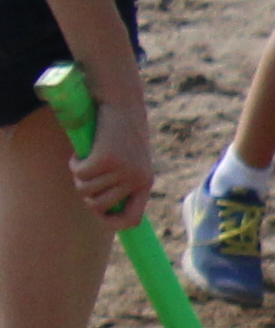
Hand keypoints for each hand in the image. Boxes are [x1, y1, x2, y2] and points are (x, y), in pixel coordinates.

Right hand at [64, 89, 146, 225]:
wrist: (122, 105)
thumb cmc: (123, 134)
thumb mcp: (130, 161)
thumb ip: (122, 183)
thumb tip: (103, 208)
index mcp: (146, 183)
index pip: (131, 219)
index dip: (111, 223)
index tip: (98, 215)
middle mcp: (136, 179)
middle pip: (98, 205)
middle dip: (86, 193)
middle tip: (87, 174)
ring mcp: (122, 170)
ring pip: (85, 189)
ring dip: (79, 176)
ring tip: (88, 158)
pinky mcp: (106, 159)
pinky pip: (79, 173)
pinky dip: (75, 162)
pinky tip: (83, 150)